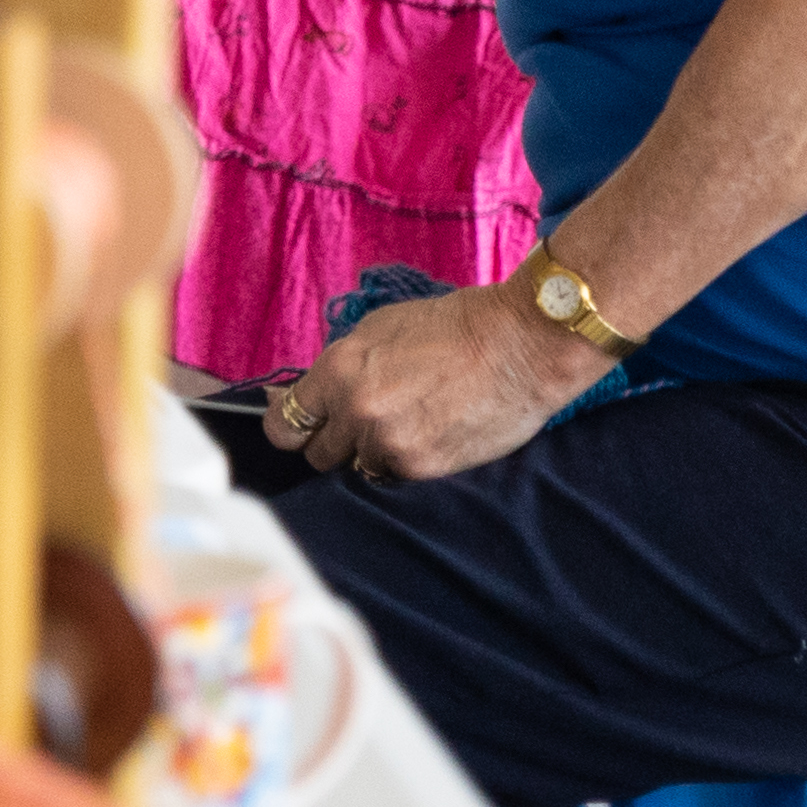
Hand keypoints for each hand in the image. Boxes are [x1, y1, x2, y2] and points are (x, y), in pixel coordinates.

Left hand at [261, 283, 608, 484]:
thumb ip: (339, 367)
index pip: (285, 424)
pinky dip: (406, 464)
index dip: (291, 429)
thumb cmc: (455, 328)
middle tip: (364, 426)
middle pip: (319, 455)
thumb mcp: (381, 329)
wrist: (521, 345)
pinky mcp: (423, 468)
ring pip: (359, 469)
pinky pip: (395, 478)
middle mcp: (357, 410)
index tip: (297, 430)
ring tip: (410, 426)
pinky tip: (431, 437)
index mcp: (339, 370)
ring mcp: (389, 443)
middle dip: (335, 443)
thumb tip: (299, 396)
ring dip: (375, 454)